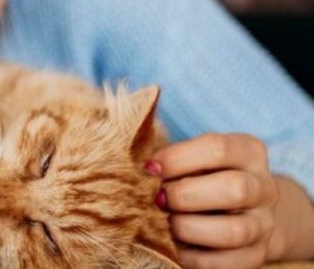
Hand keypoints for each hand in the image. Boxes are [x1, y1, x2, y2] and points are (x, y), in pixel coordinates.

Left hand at [149, 132, 313, 267]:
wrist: (238, 210)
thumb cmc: (200, 174)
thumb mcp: (192, 158)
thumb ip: (171, 161)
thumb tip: (142, 172)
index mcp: (248, 152)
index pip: (219, 149)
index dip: (177, 159)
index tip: (149, 169)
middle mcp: (263, 188)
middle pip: (235, 189)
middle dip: (184, 195)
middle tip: (157, 199)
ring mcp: (263, 225)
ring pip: (234, 231)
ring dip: (187, 228)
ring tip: (162, 223)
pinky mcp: (254, 256)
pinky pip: (223, 263)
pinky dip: (190, 257)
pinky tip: (170, 247)